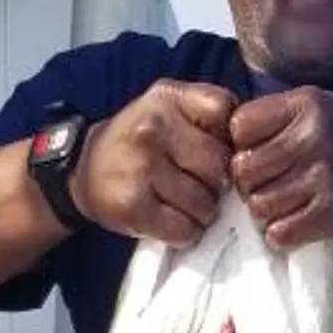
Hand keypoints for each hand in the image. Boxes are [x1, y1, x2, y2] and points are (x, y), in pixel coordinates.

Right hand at [68, 82, 235, 244]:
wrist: (82, 169)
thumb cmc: (137, 141)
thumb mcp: (166, 108)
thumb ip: (206, 114)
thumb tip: (251, 145)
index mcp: (168, 99)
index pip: (226, 111)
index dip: (230, 138)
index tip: (217, 150)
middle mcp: (153, 129)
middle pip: (220, 167)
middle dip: (218, 184)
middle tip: (200, 186)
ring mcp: (141, 168)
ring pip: (205, 204)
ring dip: (202, 213)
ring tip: (184, 204)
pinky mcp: (133, 207)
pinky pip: (184, 229)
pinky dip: (185, 232)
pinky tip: (172, 221)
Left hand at [228, 90, 332, 249]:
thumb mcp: (319, 108)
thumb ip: (275, 120)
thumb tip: (223, 143)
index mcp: (305, 105)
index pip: (239, 126)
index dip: (241, 145)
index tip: (258, 154)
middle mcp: (312, 137)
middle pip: (243, 170)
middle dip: (249, 184)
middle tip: (268, 186)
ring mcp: (323, 178)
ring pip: (258, 206)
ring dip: (265, 213)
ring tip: (285, 206)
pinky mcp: (332, 214)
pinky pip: (280, 234)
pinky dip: (282, 235)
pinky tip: (296, 224)